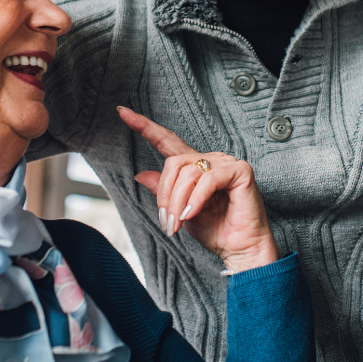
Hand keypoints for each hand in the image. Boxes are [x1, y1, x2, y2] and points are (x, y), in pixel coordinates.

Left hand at [118, 106, 279, 273]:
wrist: (239, 248)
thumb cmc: (216, 230)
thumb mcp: (179, 211)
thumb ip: (163, 191)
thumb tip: (140, 174)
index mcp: (195, 167)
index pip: (167, 141)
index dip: (145, 127)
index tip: (122, 112)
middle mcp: (210, 160)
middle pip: (173, 163)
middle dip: (164, 195)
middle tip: (167, 222)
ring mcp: (226, 163)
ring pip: (188, 173)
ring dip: (177, 202)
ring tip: (178, 223)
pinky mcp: (240, 171)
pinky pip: (208, 180)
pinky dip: (196, 199)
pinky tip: (191, 214)